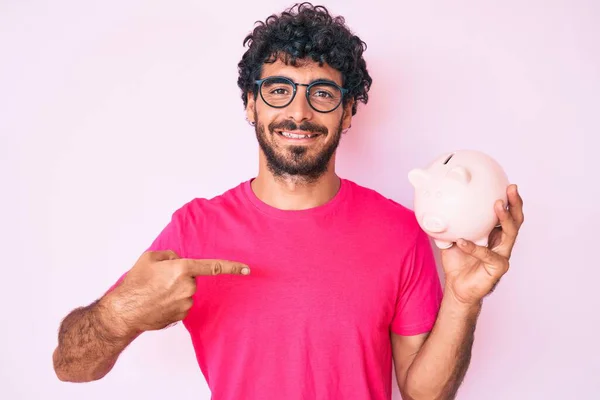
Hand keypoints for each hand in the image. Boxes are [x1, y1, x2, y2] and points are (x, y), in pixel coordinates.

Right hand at [104, 250, 249, 333]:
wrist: (124, 312)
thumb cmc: (135, 284)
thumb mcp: (150, 258)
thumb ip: (170, 255)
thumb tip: (178, 260)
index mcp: (182, 269)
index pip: (214, 266)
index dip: (233, 267)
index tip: (247, 269)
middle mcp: (188, 286)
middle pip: (192, 278)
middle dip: (180, 277)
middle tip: (159, 281)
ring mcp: (186, 302)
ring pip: (186, 291)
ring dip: (175, 290)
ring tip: (155, 293)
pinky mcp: (182, 315)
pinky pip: (182, 303)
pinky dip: (172, 302)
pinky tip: (158, 303)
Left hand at [441, 184, 523, 306]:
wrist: (457, 287)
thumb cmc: (458, 262)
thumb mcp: (450, 238)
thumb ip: (448, 224)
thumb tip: (434, 206)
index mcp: (494, 234)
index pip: (506, 214)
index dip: (509, 200)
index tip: (507, 183)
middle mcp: (502, 243)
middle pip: (516, 221)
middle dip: (515, 203)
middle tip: (511, 189)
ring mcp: (502, 255)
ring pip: (510, 235)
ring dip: (505, 218)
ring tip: (497, 205)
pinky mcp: (497, 268)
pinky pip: (487, 255)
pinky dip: (474, 248)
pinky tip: (462, 241)